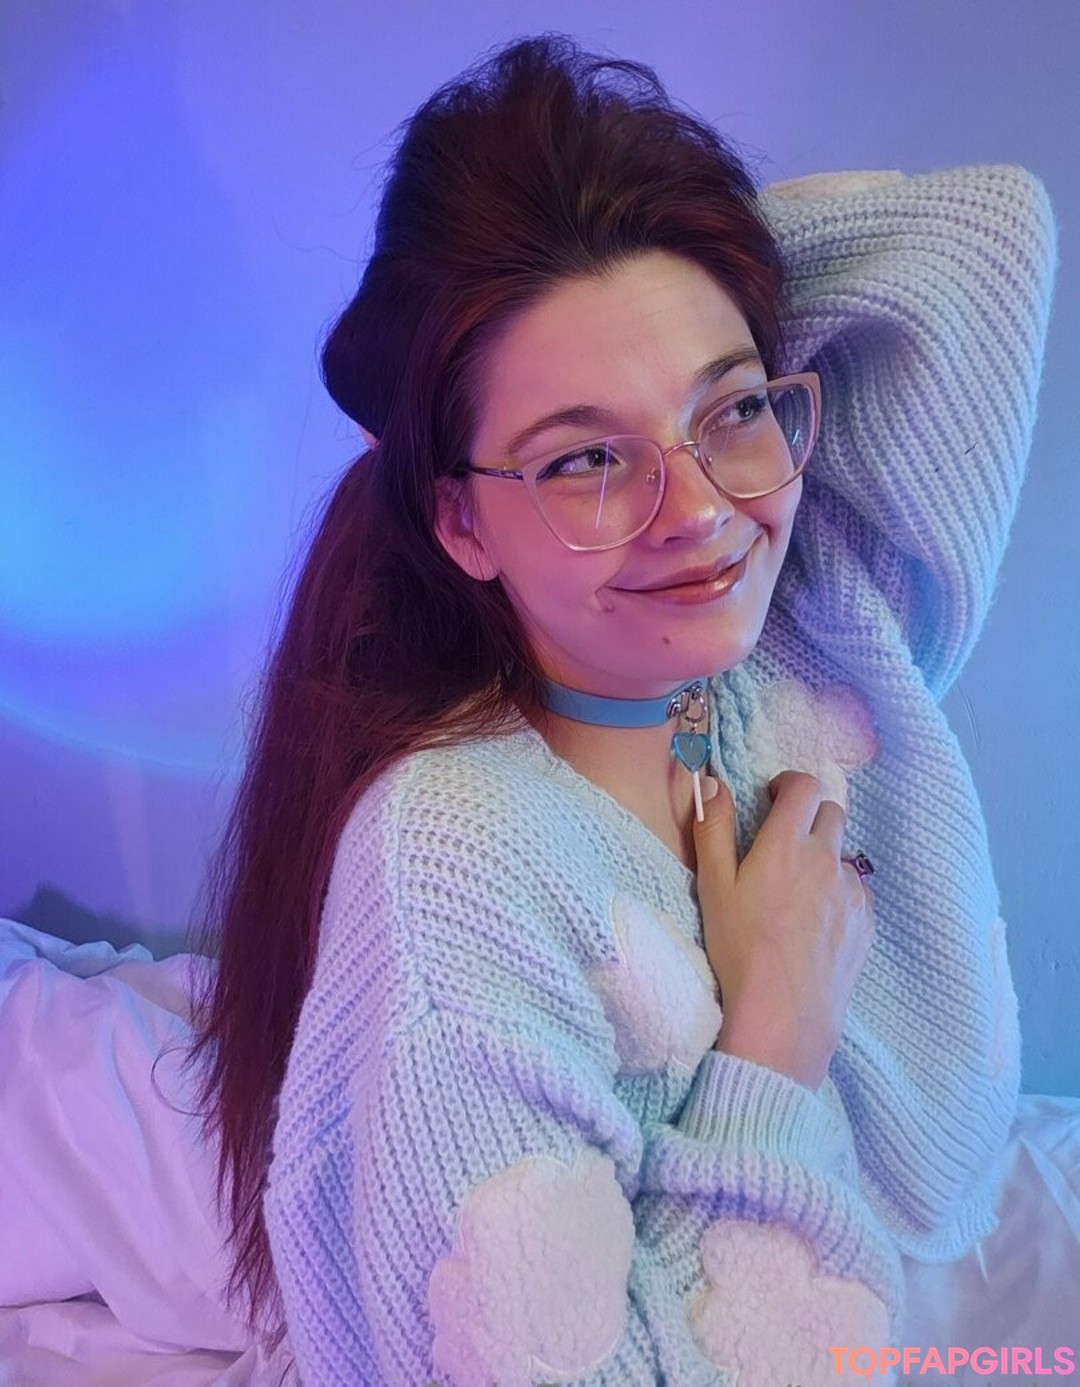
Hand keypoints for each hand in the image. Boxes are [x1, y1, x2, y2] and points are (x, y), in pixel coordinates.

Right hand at [692, 771, 873, 1088]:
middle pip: (832, 813)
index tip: (773, 799)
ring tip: (796, 894)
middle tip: (783, 843)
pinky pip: (855, 892)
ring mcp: (852, 892)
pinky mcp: (866, 923)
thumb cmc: (740, 948)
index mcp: (788, 844)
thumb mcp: (714, 885)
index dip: (789, 785)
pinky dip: (837, 895)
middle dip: (809, 816)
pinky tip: (813, 924)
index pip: (805, 786)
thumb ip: (714, 829)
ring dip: (823, 859)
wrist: (784, 1013)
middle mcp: (827, 859)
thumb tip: (713, 784)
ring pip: (843, 856)